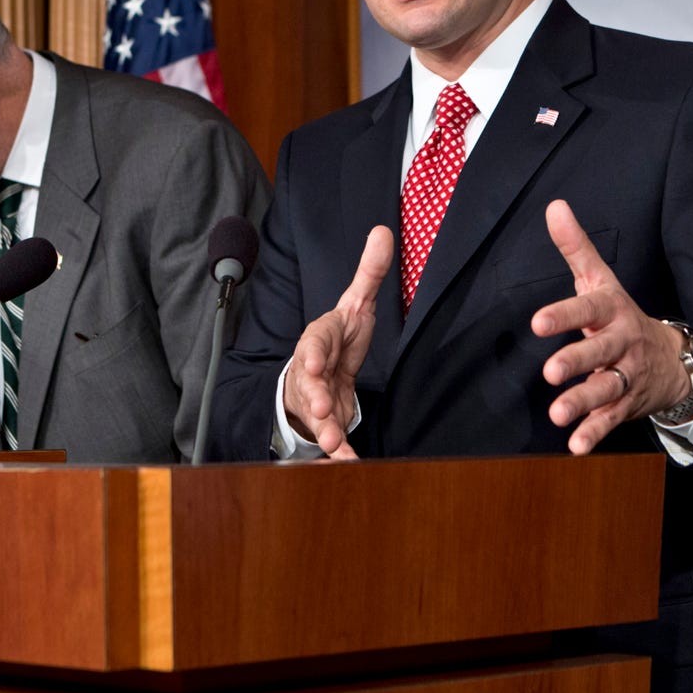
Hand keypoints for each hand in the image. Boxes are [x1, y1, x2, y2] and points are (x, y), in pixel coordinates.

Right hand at [284, 226, 392, 459]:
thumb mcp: (355, 303)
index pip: (314, 342)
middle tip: (321, 408)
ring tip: (336, 445)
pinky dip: (340, 453)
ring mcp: (314, 399)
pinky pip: (330, 439)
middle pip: (308, 383)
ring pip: (315, 415)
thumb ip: (369, 272)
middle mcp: (310, 371)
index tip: (316, 361)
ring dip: (325, 430)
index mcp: (319, 339)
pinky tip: (349, 463)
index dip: (313, 352)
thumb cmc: (339, 337)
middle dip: (314, 396)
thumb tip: (384, 229)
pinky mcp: (326, 422)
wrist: (320, 372)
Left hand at [532, 199, 691, 454]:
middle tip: (550, 371)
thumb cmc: (621, 314)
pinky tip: (575, 446)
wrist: (673, 358)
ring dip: (582, 402)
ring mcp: (626, 375)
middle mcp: (620, 343)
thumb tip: (554, 206)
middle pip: (600, 352)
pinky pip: (610, 419)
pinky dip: (594, 433)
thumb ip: (576, 246)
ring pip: (606, 389)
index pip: (588, 309)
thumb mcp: (601, 279)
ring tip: (558, 415)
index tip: (537, 321)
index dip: (565, 315)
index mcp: (611, 311)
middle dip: (577, 362)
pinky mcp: (625, 404)